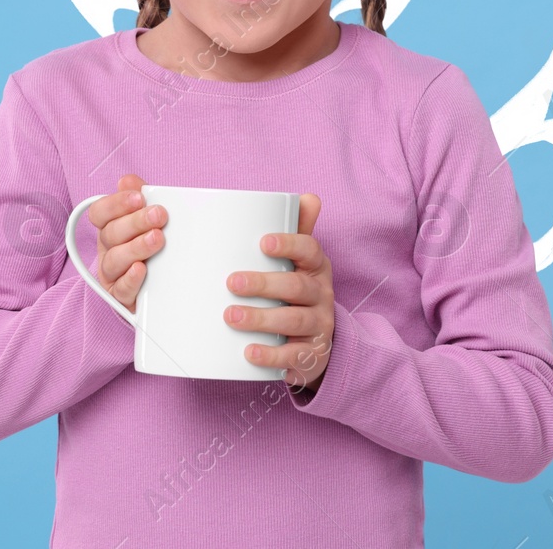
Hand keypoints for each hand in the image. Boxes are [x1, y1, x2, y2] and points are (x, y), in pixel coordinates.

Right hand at [88, 173, 165, 314]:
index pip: (100, 212)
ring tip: (157, 239)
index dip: (116, 203)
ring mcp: (111, 274)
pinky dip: (131, 278)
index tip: (139, 197)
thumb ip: (139, 199)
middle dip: (135, 222)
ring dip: (136, 247)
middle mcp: (107, 250)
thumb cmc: (150, 249)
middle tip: (159, 215)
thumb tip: (129, 180)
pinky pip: (121, 289)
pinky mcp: (120, 296)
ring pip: (115, 259)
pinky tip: (142, 269)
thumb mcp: (147, 221)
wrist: (157, 290)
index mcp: (110, 228)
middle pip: (110, 233)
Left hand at [224, 192, 334, 392]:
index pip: (309, 250)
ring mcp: (319, 325)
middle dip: (263, 283)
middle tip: (231, 283)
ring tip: (231, 317)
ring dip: (261, 318)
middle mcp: (321, 294)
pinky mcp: (312, 354)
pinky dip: (272, 355)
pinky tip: (249, 352)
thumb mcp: (300, 263)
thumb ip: (298, 232)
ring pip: (294, 320)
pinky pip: (294, 355)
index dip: (289, 244)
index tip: (262, 242)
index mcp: (315, 267)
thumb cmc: (296, 293)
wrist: (317, 342)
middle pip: (296, 286)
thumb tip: (309, 196)